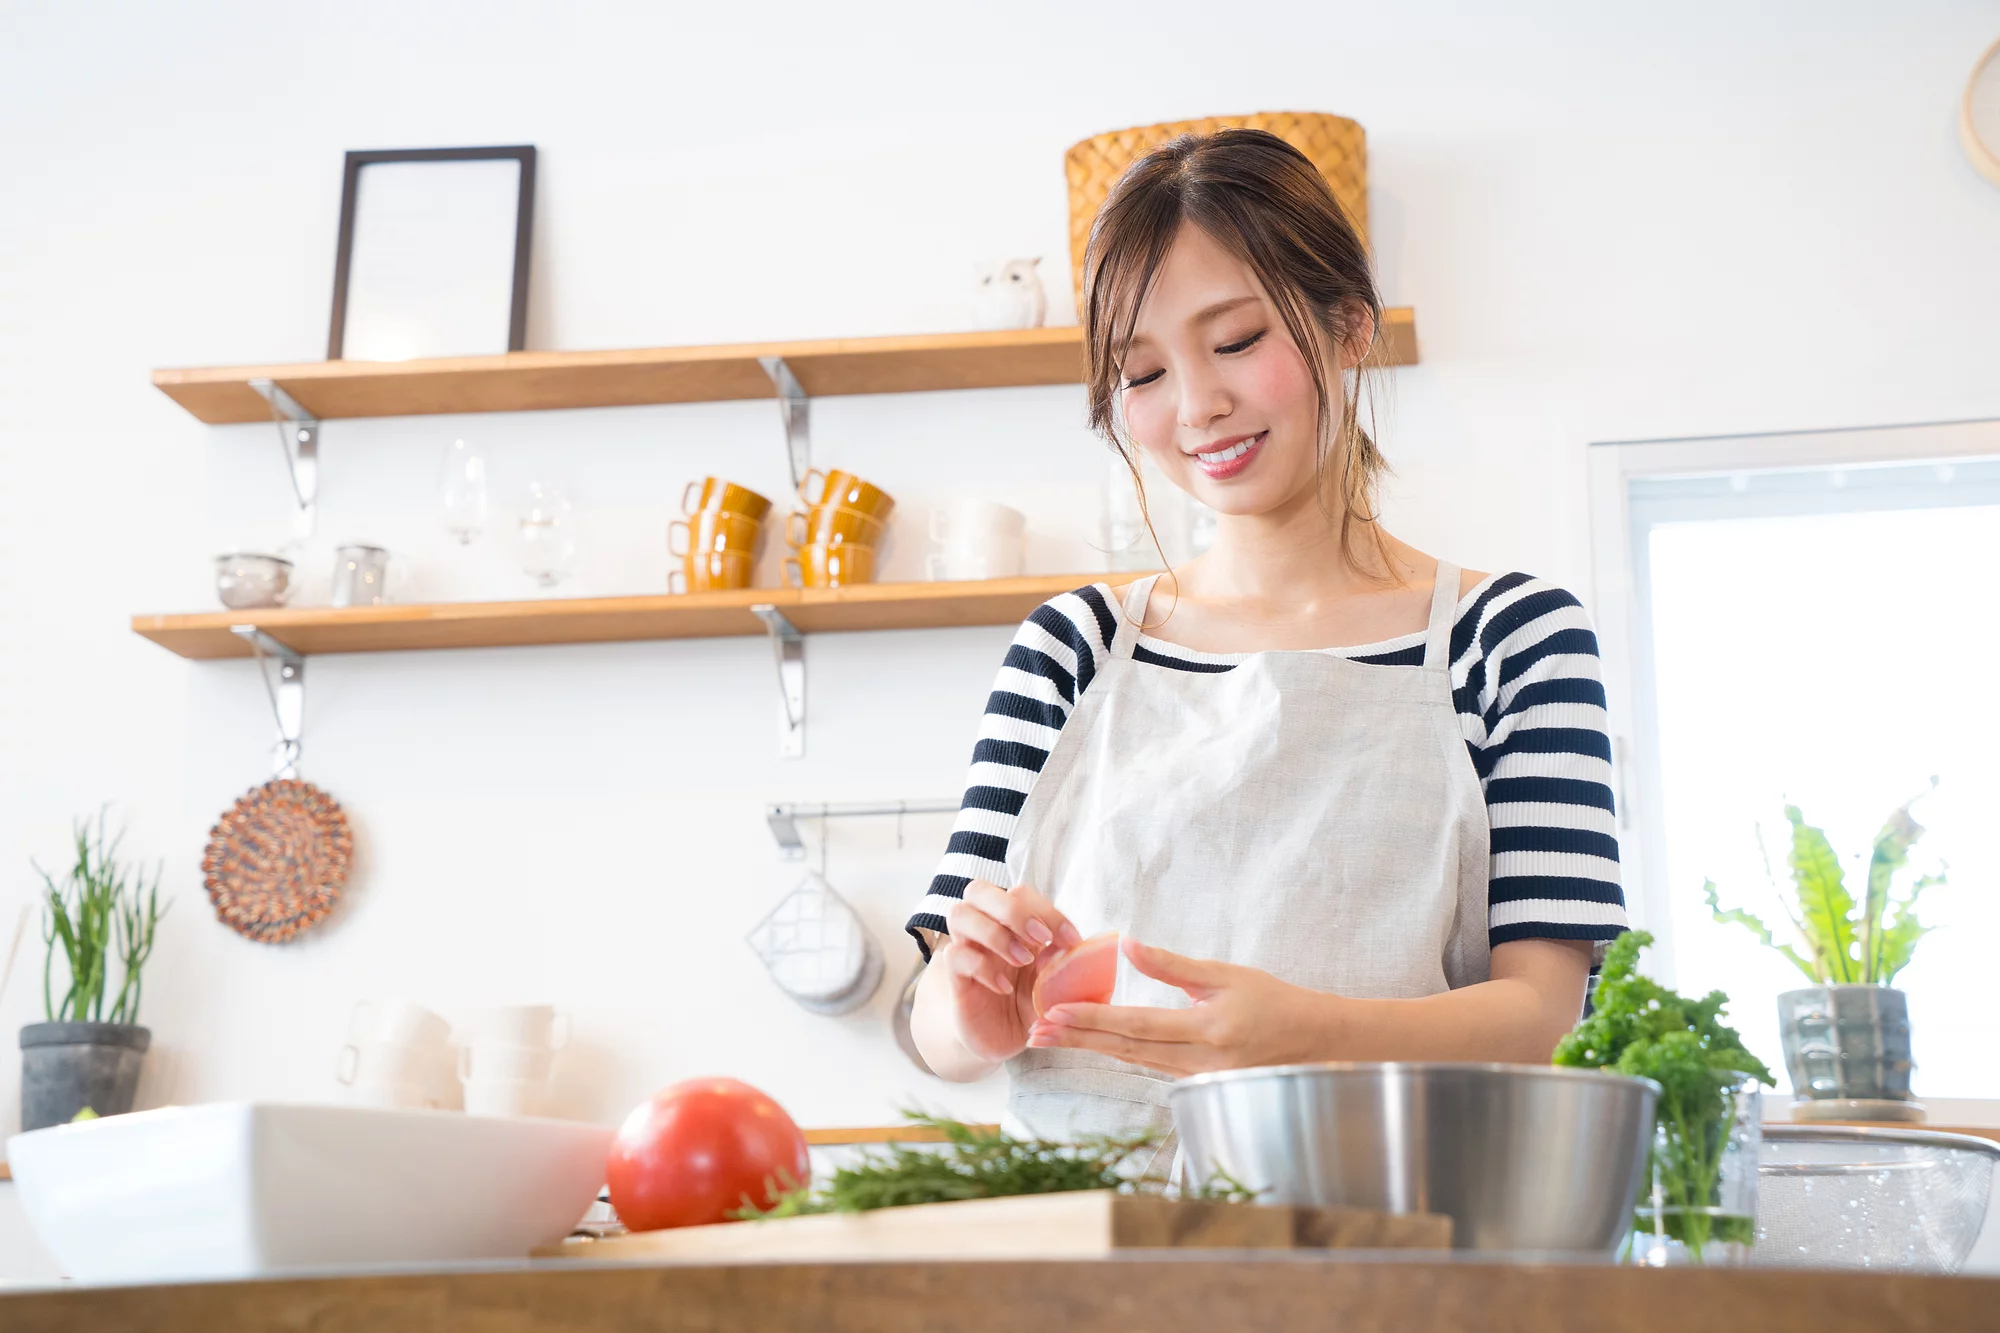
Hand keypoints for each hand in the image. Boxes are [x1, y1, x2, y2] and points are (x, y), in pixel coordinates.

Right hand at [936, 880, 1081, 1064]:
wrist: (1004, 1038)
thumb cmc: (1030, 1002)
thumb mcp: (1056, 982)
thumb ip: (1067, 962)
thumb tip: (1080, 945)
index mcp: (1011, 923)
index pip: (1020, 893)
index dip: (1046, 910)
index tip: (1071, 940)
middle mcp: (984, 928)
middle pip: (978, 890)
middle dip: (1013, 910)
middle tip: (1040, 938)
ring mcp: (967, 949)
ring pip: (959, 914)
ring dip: (995, 933)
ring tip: (1022, 960)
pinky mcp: (955, 976)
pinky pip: (955, 955)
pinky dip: (982, 967)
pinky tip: (1003, 986)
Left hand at [1026, 937, 1329, 1075]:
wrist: (1314, 1043)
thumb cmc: (1275, 1003)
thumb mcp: (1226, 975)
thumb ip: (1173, 965)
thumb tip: (1128, 944)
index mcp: (1207, 1030)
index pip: (1136, 1025)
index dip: (1092, 1021)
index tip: (1053, 1014)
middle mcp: (1199, 1061)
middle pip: (1125, 1050)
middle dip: (1077, 1040)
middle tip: (1036, 1033)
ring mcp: (1198, 1078)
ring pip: (1133, 1062)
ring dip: (1090, 1049)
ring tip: (1052, 1039)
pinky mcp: (1197, 1083)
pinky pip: (1149, 1067)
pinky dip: (1117, 1054)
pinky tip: (1092, 1045)